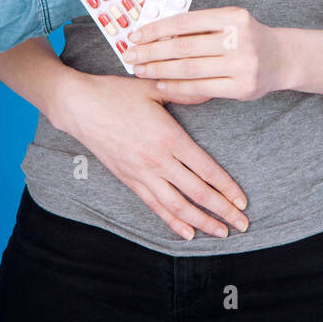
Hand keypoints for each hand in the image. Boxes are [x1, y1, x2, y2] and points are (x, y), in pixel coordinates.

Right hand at [47, 68, 250, 239]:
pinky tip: (187, 233)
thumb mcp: (153, 89)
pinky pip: (154, 206)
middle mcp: (158, 161)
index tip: (243, 200)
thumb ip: (186, 93)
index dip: (227, 188)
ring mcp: (142, 173)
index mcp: (169, 138)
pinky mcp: (129, 180)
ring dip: (201, 221)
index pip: (206, 169)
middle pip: (197, 192)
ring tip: (220, 232)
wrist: (79, 107)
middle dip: (222, 210)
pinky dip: (172, 221)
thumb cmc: (116, 93)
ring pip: (177, 206)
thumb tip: (213, 89)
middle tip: (242, 224)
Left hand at [127, 5, 289, 101]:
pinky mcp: (242, 88)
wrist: (283, 58)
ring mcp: (242, 64)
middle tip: (130, 55)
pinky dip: (177, 86)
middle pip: (184, 46)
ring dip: (160, 70)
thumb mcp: (229, 21)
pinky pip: (200, 88)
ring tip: (141, 70)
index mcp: (233, 16)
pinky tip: (161, 84)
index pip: (185, 21)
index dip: (156, 29)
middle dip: (151, 51)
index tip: (135, 35)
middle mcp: (238, 39)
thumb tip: (156, 32)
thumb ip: (199, 26)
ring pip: (189, 69)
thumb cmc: (247, 37)